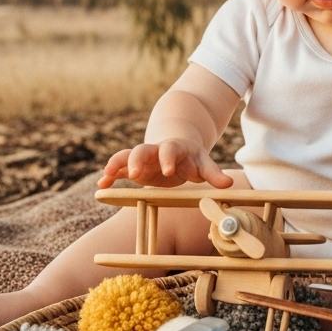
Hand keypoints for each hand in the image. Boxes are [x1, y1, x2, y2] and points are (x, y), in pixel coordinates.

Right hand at [97, 141, 233, 188]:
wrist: (178, 145)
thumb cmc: (192, 158)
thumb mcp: (203, 164)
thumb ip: (213, 174)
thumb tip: (228, 184)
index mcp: (175, 148)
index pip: (171, 150)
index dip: (169, 158)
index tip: (168, 170)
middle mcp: (156, 150)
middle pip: (143, 150)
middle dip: (138, 160)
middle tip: (135, 173)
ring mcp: (143, 157)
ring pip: (127, 155)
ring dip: (117, 164)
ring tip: (108, 175)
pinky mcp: (133, 166)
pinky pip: (119, 168)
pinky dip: (110, 175)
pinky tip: (102, 185)